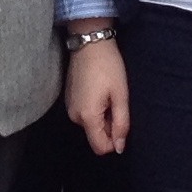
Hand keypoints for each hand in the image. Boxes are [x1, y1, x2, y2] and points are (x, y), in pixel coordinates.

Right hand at [63, 29, 127, 155]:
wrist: (89, 43)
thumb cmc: (108, 67)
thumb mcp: (121, 95)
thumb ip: (121, 124)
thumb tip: (120, 148)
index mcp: (87, 117)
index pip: (100, 147)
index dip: (115, 142)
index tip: (122, 122)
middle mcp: (74, 116)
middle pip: (95, 136)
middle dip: (109, 126)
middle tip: (116, 102)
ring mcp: (69, 108)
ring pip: (90, 125)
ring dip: (102, 117)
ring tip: (108, 95)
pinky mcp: (68, 100)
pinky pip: (84, 114)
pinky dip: (94, 109)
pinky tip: (99, 91)